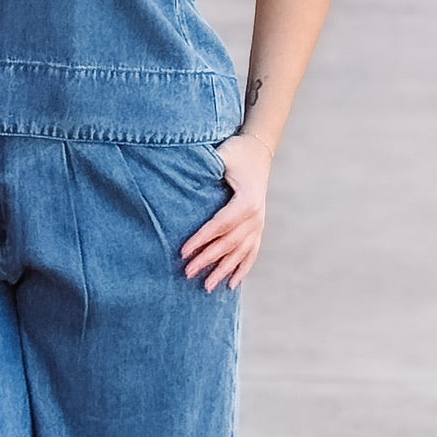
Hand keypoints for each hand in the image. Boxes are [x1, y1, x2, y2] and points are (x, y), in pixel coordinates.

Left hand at [180, 132, 270, 290]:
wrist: (258, 149)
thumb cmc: (235, 152)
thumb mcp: (221, 156)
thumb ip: (205, 170)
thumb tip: (177, 179)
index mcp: (247, 200)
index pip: (221, 224)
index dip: (202, 239)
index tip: (183, 251)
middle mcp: (256, 215)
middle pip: (229, 243)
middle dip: (207, 259)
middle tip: (187, 273)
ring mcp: (259, 223)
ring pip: (240, 252)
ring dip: (223, 270)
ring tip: (206, 286)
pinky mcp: (259, 227)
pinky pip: (252, 252)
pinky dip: (242, 269)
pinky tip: (231, 285)